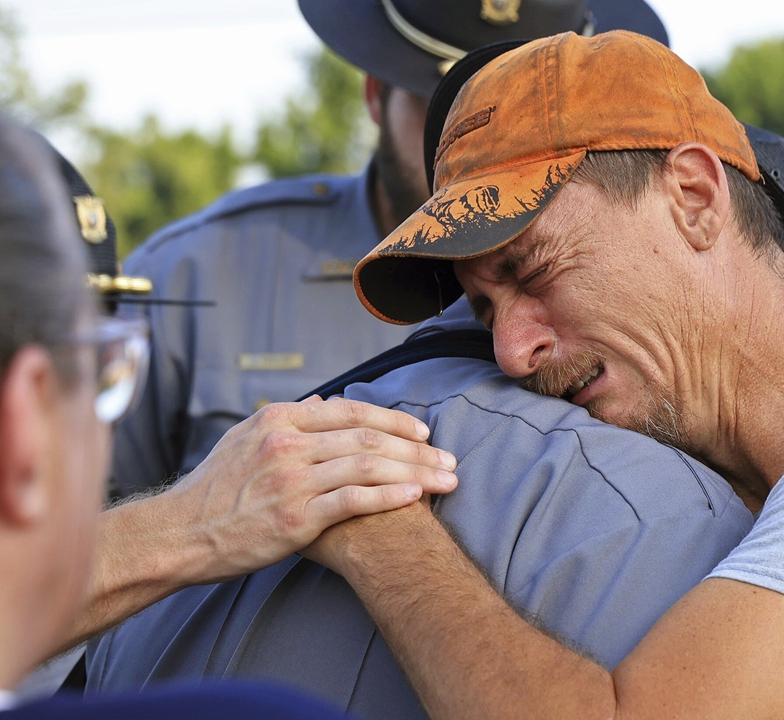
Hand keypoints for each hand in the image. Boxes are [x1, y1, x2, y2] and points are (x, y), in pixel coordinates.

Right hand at [161, 396, 456, 583]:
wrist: (177, 534)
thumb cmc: (213, 490)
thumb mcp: (244, 439)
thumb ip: (288, 420)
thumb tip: (325, 404)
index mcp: (279, 420)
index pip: (352, 412)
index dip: (394, 421)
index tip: (424, 432)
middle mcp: (287, 444)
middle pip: (369, 439)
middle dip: (417, 449)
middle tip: (450, 459)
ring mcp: (291, 480)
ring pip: (369, 467)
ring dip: (415, 473)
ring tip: (446, 481)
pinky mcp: (294, 517)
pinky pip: (353, 501)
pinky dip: (388, 496)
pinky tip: (415, 497)